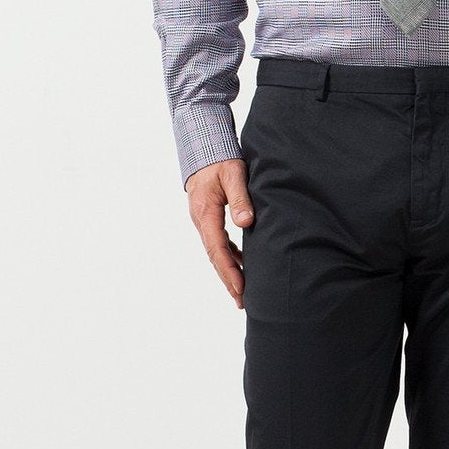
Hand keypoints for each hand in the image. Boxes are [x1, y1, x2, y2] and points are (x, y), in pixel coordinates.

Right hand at [185, 158, 252, 307]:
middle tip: (241, 301)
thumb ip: (240, 198)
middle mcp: (201, 221)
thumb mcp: (233, 174)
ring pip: (215, 252)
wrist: (203, 148)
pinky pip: (218, 243)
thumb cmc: (220, 159)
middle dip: (227, 280)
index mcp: (205, 213)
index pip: (217, 249)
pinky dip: (229, 256)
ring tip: (241, 291)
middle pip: (214, 257)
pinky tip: (242, 264)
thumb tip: (247, 223)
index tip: (240, 288)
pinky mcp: (209, 218)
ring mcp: (203, 221)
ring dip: (228, 271)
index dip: (229, 270)